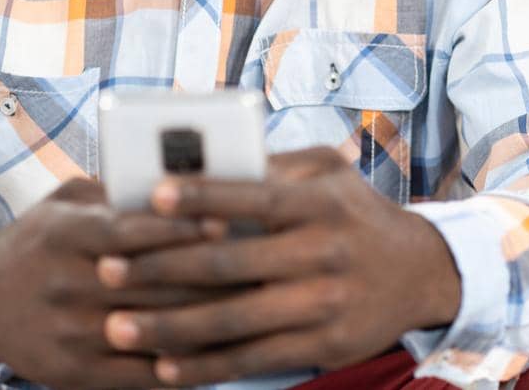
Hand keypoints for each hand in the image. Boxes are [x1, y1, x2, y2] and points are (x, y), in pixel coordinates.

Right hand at [0, 176, 235, 389]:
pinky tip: (219, 353)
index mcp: (64, 236)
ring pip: (150, 331)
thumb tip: (180, 182)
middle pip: (149, 284)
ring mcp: (69, 334)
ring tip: (253, 309)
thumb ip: (114, 193)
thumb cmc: (39, 241)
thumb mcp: (64, 203)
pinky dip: (182, 365)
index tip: (225, 222)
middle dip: (209, 275)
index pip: (127, 232)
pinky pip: (139, 375)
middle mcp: (64, 285)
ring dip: (205, 323)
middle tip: (259, 265)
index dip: (177, 229)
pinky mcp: (75, 373)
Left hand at [92, 147, 462, 385]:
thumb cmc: (356, 213)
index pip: (253, 196)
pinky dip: (204, 366)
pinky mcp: (322, 345)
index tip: (151, 196)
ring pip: (232, 321)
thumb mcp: (329, 174)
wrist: (421, 272)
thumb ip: (274, 167)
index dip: (202, 196)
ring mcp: (323, 304)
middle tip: (106, 270)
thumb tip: (206, 160)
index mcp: (319, 203)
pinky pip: (252, 359)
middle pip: (229, 265)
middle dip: (160, 270)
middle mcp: (322, 253)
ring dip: (168, 328)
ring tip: (117, 327)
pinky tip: (163, 367)